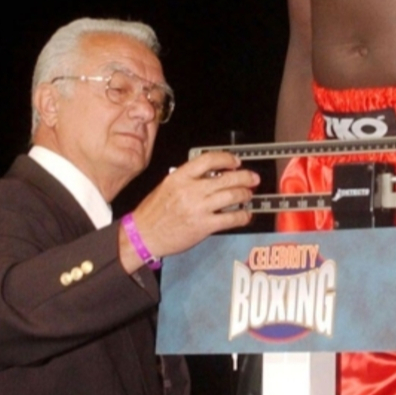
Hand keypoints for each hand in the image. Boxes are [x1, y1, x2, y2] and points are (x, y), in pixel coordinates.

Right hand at [119, 152, 258, 272]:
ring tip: (248, 195)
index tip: (236, 161)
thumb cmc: (153, 212)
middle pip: (226, 177)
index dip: (227, 158)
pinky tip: (245, 215)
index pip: (209, 159)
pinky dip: (242, 216)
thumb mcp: (168, 185)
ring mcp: (198, 208)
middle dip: (244, 177)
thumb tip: (214, 174)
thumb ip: (189, 178)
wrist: (143, 235)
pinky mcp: (204, 226)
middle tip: (253, 178)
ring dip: (245, 195)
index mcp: (180, 176)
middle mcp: (191, 190)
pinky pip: (230, 219)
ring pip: (231, 196)